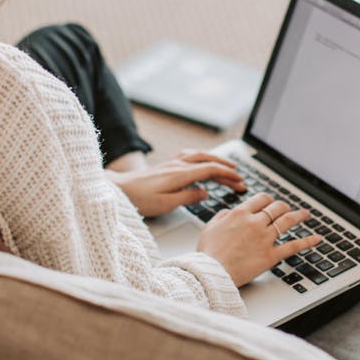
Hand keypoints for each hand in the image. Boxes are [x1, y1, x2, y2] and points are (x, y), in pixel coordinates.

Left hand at [108, 150, 246, 217]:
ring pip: (200, 156)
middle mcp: (178, 165)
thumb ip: (188, 197)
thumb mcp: (166, 204)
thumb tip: (205, 192)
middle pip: (208, 161)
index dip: (227, 175)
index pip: (210, 170)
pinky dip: (203, 157)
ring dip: (216, 160)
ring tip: (228, 167)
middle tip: (240, 178)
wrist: (118, 189)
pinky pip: (190, 156)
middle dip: (226, 168)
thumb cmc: (139, 199)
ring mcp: (172, 163)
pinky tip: (204, 161)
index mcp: (180, 174)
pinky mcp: (166, 165)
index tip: (240, 182)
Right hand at [196, 193, 320, 286]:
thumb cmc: (207, 253)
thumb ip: (222, 216)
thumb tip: (229, 212)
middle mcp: (255, 223)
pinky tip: (317, 238)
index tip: (271, 202)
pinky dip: (308, 241)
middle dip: (283, 206)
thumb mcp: (209, 227)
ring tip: (306, 214)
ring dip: (299, 216)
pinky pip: (293, 246)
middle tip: (287, 208)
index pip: (261, 199)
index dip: (268, 199)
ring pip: (287, 221)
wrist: (212, 272)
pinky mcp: (271, 255)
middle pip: (276, 207)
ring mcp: (265, 238)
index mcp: (240, 214)